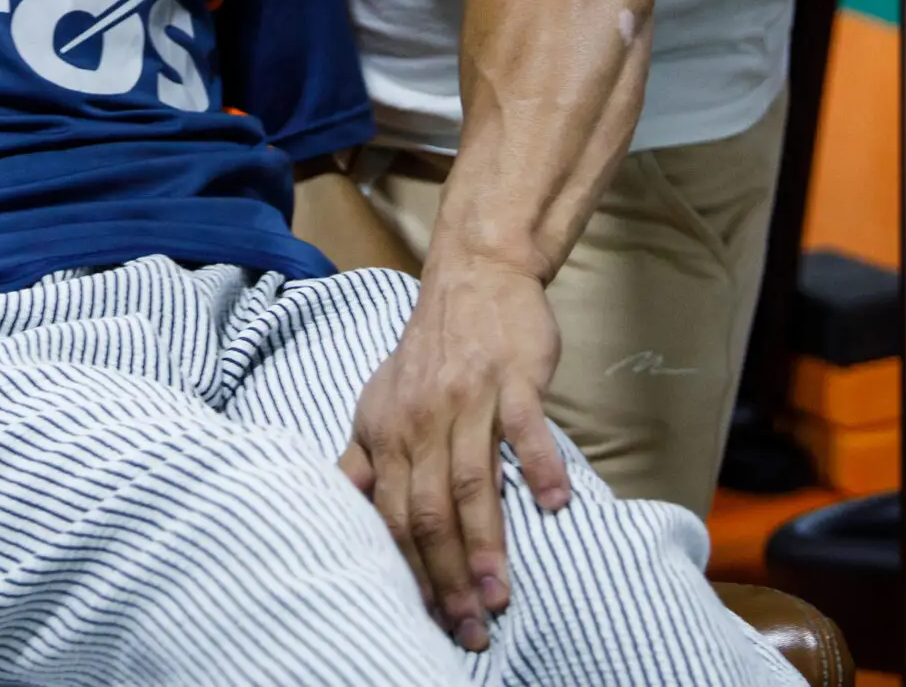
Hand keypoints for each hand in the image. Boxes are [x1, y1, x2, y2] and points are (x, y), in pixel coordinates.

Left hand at [339, 255, 567, 651]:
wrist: (474, 276)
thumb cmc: (430, 349)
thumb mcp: (380, 400)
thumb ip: (366, 457)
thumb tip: (350, 511)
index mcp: (388, 431)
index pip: (394, 516)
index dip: (410, 572)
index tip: (429, 619)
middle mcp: (421, 420)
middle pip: (431, 512)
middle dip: (448, 578)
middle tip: (470, 629)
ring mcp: (469, 398)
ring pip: (472, 482)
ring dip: (486, 544)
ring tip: (500, 594)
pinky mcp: (513, 378)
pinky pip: (526, 428)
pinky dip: (540, 467)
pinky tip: (555, 506)